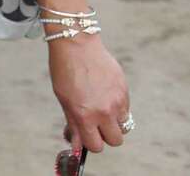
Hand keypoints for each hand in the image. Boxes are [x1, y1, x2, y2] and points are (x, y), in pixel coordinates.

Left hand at [50, 35, 129, 153]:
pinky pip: (125, 110)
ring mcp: (116, 101)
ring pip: (123, 126)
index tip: (88, 136)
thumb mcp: (63, 99)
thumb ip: (73, 123)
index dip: (91, 143)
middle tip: (96, 124)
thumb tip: (77, 145)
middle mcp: (103, 111)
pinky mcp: (124, 91)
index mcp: (84, 115)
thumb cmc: (65, 70)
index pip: (96, 146)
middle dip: (106, 136)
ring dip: (114, 122)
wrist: (77, 44)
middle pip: (115, 141)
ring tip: (101, 107)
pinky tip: (105, 94)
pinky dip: (118, 108)